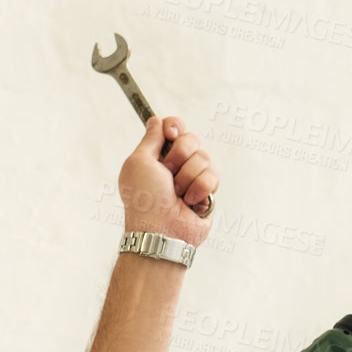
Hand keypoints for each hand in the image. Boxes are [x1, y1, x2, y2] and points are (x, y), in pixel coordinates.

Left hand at [119, 116, 218, 246]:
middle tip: (168, 174)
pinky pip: (213, 176)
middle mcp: (174, 166)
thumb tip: (155, 120)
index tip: (171, 132)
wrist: (161, 231)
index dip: (175, 126)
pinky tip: (189, 204)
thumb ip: (150, 139)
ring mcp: (192, 179)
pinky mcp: (206, 193)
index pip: (173, 128)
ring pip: (204, 158)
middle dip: (181, 155)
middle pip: (191, 139)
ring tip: (177, 194)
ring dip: (188, 177)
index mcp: (155, 157)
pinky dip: (200, 189)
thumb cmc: (144, 200)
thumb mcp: (138, 163)